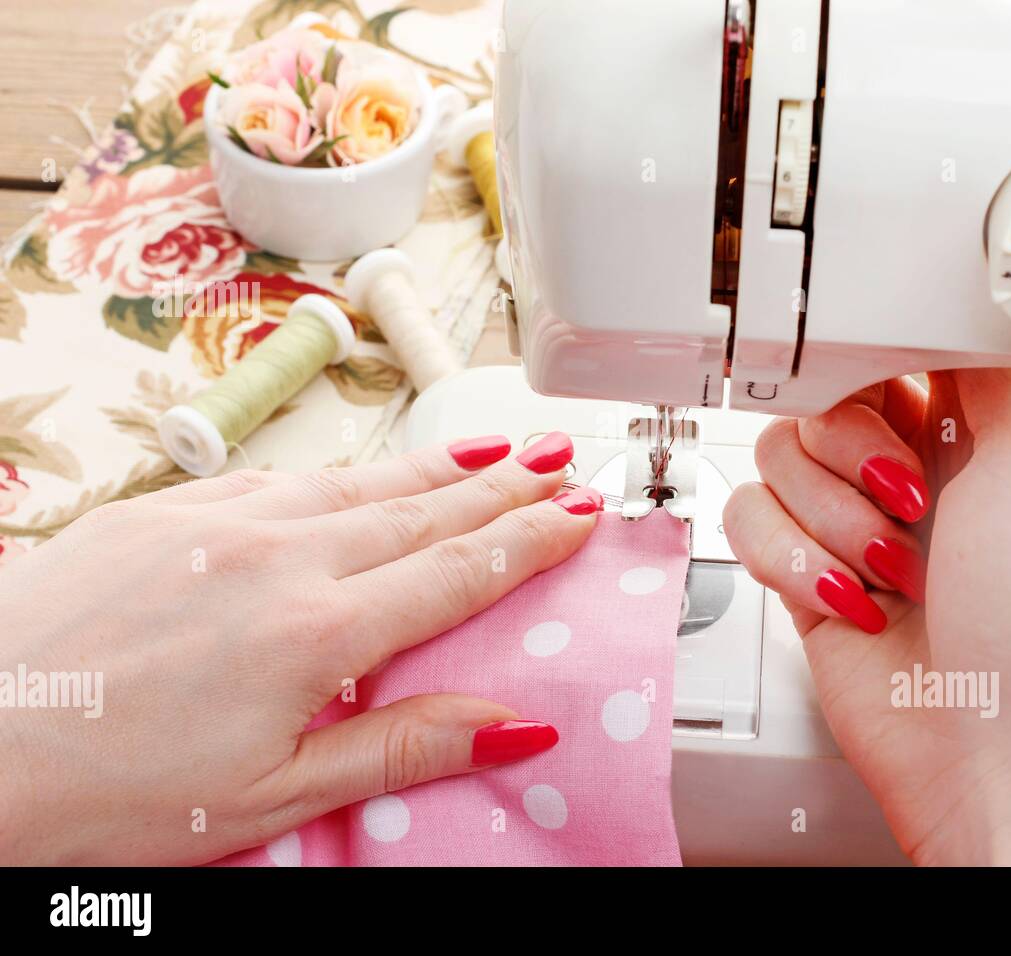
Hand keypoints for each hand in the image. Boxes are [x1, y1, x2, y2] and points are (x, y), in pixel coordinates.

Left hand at [0, 432, 601, 864]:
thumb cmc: (105, 793)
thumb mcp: (271, 796)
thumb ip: (400, 746)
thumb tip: (511, 723)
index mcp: (317, 632)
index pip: (458, 570)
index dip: (530, 537)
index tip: (578, 508)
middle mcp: (275, 555)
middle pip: (420, 510)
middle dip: (500, 482)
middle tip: (555, 454)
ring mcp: (215, 520)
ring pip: (357, 481)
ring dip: (433, 466)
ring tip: (489, 447)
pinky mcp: (161, 509)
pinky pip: (278, 477)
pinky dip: (342, 473)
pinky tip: (363, 474)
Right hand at [724, 369, 1010, 864]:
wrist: (987, 739)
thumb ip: (985, 362)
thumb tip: (941, 307)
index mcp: (969, 430)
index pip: (886, 346)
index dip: (872, 361)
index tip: (886, 392)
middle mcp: (902, 469)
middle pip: (816, 395)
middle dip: (855, 454)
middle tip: (911, 504)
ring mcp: (845, 521)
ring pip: (774, 457)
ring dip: (832, 520)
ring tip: (892, 572)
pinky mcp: (797, 572)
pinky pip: (747, 519)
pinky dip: (794, 561)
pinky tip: (852, 600)